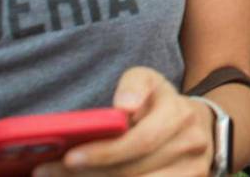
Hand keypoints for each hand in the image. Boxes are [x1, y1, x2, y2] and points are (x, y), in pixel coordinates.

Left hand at [34, 67, 212, 176]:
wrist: (201, 128)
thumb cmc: (162, 105)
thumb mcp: (150, 82)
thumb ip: (133, 86)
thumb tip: (123, 107)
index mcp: (180, 114)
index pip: (140, 141)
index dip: (104, 153)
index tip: (69, 157)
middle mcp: (191, 145)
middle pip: (133, 171)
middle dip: (88, 175)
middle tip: (49, 172)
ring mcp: (193, 171)